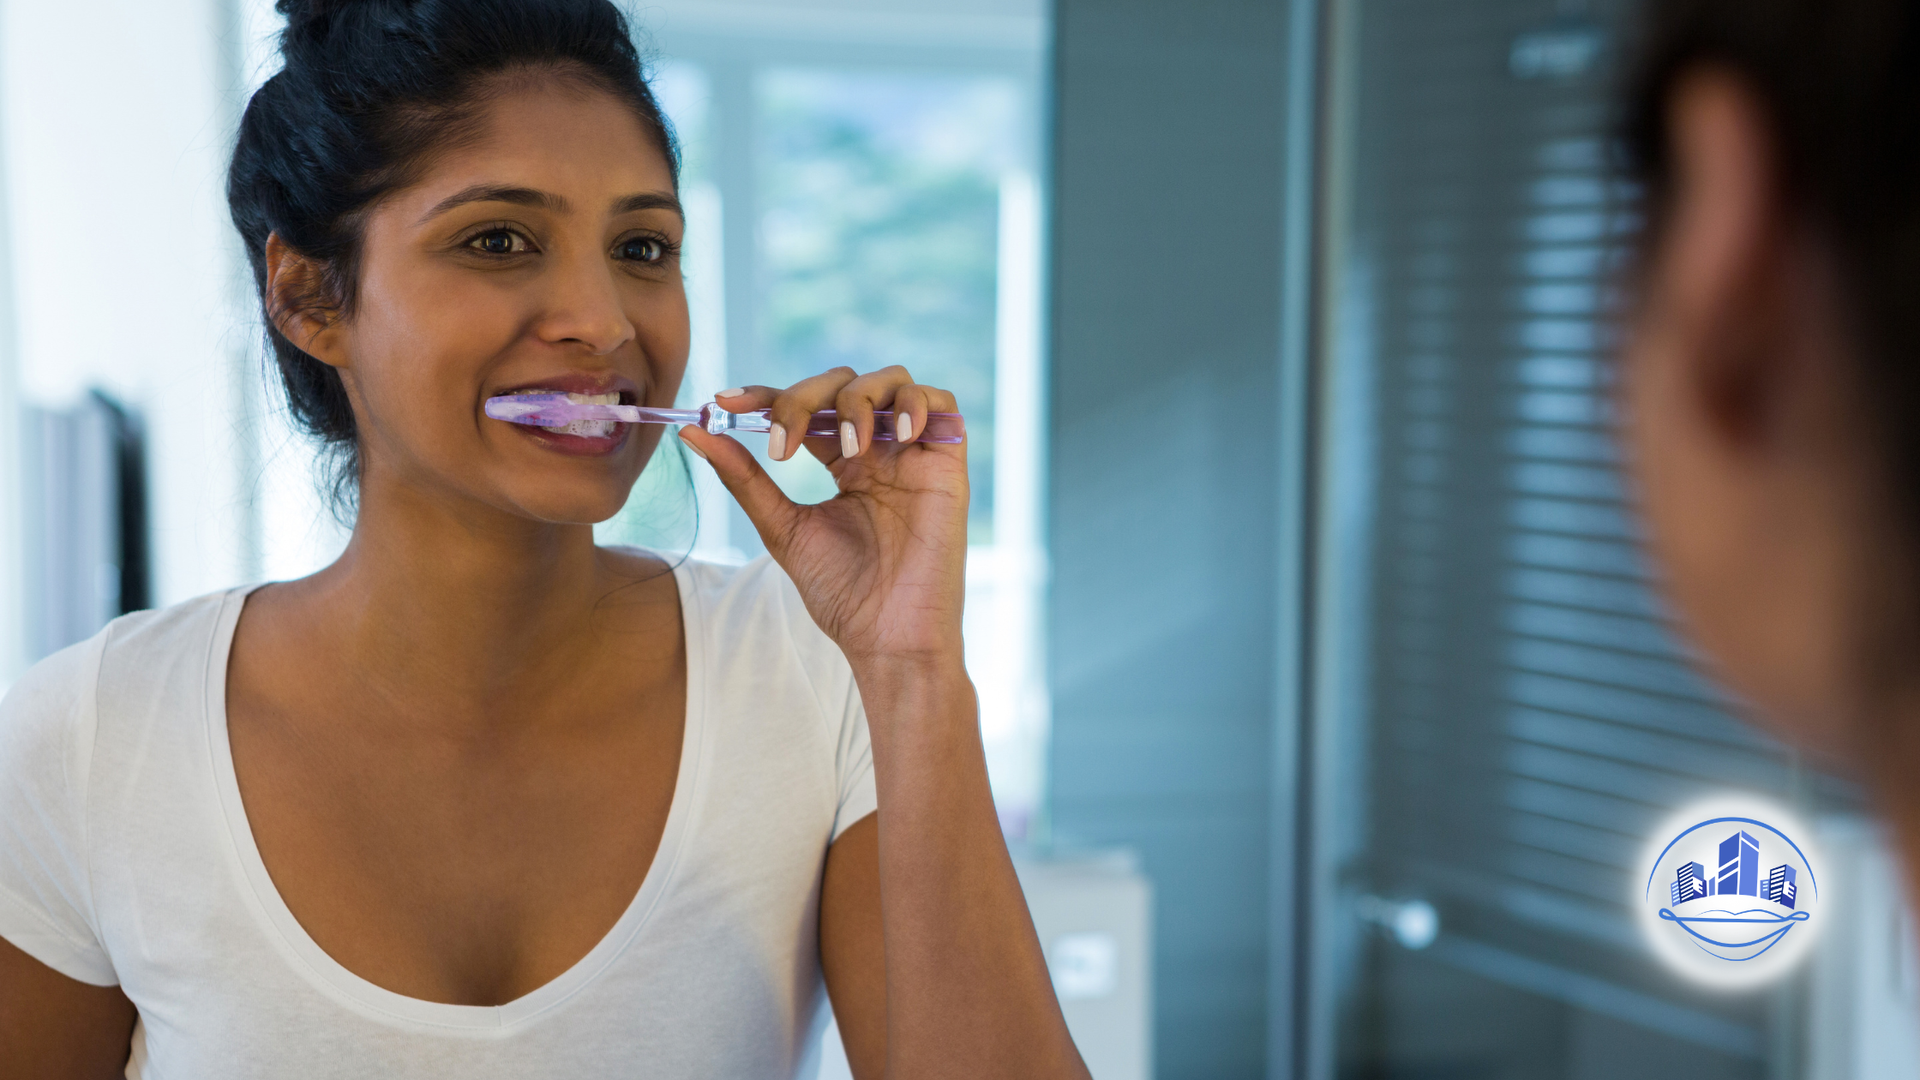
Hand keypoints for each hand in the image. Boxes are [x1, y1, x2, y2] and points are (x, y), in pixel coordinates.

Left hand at [678, 365, 967, 666]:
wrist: (888, 638)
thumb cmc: (842, 594)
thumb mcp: (783, 529)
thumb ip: (745, 479)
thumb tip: (693, 431)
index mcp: (842, 463)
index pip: (804, 407)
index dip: (767, 396)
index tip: (724, 402)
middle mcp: (879, 451)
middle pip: (842, 384)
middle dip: (805, 398)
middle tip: (783, 444)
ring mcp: (913, 455)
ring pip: (892, 380)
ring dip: (858, 400)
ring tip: (846, 446)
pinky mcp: (947, 464)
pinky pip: (942, 403)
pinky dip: (914, 403)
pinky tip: (893, 436)